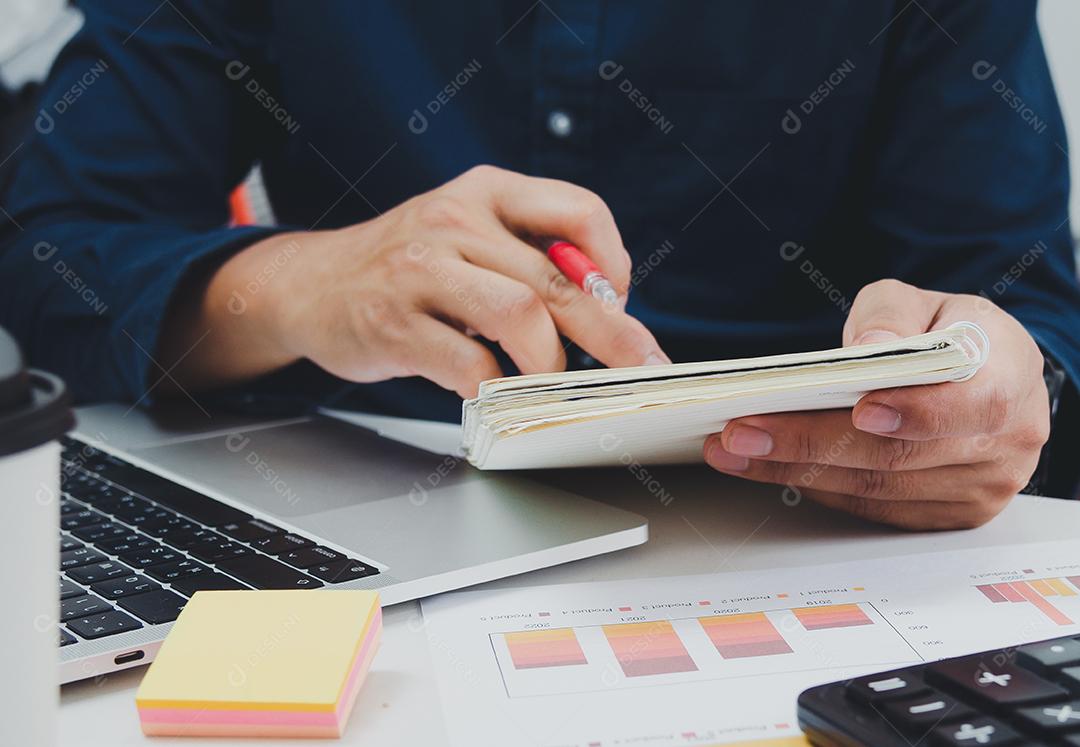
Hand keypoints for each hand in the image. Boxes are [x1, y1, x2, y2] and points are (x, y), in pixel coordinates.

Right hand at [162, 165, 668, 396]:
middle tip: (642, 367)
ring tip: (546, 382)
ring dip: (549, 362)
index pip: (577, 210)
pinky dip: (497, 389)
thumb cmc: (407, 268)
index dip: (612, 260)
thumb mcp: (466, 232)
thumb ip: (528, 255)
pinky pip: (470, 364)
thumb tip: (606, 309)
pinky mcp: (394, 323)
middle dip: (612, 333)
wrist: (310, 285)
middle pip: (560, 278)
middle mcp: (455, 221)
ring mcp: (420, 271)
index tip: (616, 300)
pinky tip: (496, 393)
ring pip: (522, 315)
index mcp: (485, 191)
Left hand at [703, 279, 1049, 529]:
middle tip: (742, 432)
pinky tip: (769, 466)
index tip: (858, 409)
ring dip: (795, 471)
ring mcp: (977, 489)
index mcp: (1008, 379)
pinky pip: (872, 510)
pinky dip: (816, 487)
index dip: (914, 412)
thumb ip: (894, 314)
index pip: (967, 405)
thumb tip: (871, 345)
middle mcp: (1003, 444)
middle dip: (811, 443)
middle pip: (898, 457)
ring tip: (733, 449)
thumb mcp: (925, 302)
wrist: (986, 377)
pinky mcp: (946, 515)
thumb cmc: (951, 335)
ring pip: (876, 490)